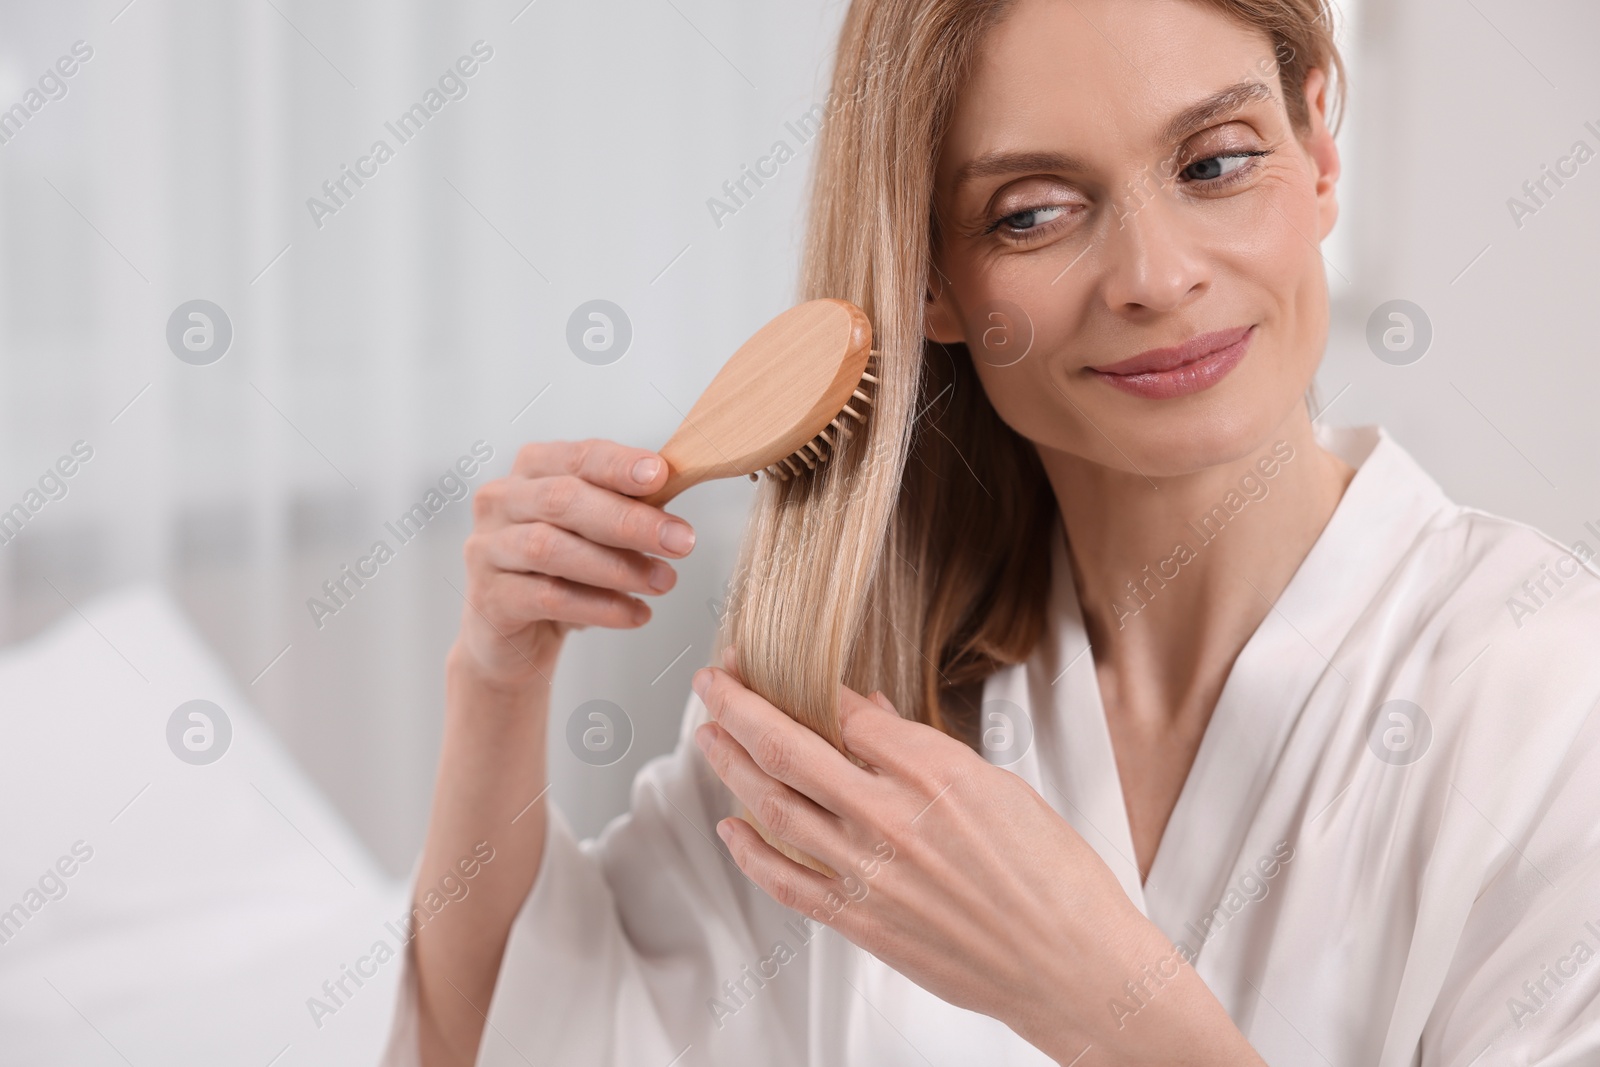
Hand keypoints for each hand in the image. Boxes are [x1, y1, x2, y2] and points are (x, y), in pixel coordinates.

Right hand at [454, 439, 695, 686]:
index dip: (619, 465)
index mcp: (531, 471)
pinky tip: (636, 614)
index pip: (578, 457)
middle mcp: (500, 501)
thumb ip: (627, 505)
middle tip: (681, 541)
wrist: (517, 640)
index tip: (662, 474)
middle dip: (629, 520)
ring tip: (663, 581)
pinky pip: (547, 598)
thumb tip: (674, 484)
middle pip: (563, 501)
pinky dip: (599, 607)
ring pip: (550, 549)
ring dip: (616, 566)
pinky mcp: (488, 599)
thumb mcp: (596, 533)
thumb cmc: (563, 572)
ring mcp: (487, 550)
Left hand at [691, 648, 1260, 1065]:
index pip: (844, 712)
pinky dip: (749, 853)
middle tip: (713, 680)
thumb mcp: (1001, 788)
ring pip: (773, 807)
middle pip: (788, 748)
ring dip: (729, 765)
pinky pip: (786, 881)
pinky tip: (729, 828)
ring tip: (707, 736)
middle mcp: (892, 819)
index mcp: (935, 774)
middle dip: (739, 706)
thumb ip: (925, 752)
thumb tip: (873, 716)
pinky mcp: (861, 922)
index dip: (802, 685)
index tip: (779, 668)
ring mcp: (869, 874)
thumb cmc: (1053, 879)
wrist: (1072, 968)